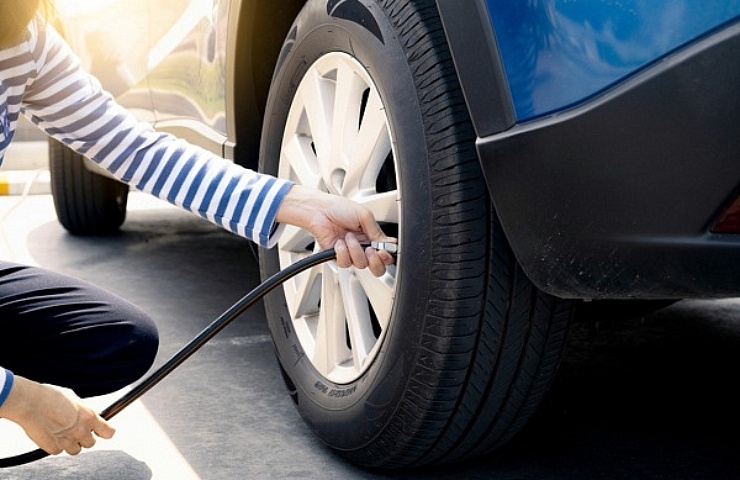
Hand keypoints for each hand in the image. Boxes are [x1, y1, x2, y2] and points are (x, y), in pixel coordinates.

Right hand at [0, 376, 114, 455]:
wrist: (30, 403)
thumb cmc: (49, 396)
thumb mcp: (74, 398)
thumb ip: (83, 410)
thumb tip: (86, 415)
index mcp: (89, 417)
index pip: (109, 432)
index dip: (106, 432)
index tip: (103, 431)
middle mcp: (81, 430)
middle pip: (91, 443)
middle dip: (85, 437)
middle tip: (76, 429)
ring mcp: (67, 441)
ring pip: (76, 450)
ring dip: (71, 444)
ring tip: (62, 433)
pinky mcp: (53, 448)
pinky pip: (59, 451)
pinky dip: (56, 445)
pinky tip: (51, 435)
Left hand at [275, 185, 394, 275]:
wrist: (318, 211)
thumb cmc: (339, 208)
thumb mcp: (364, 215)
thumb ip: (377, 231)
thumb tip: (388, 244)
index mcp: (372, 236)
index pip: (386, 253)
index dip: (387, 256)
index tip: (383, 251)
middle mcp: (363, 247)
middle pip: (377, 267)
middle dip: (376, 262)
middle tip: (370, 251)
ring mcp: (351, 253)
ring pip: (361, 264)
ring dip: (355, 250)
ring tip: (348, 236)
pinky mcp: (338, 257)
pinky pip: (345, 263)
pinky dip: (342, 252)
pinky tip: (339, 242)